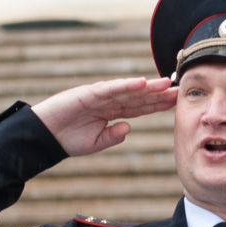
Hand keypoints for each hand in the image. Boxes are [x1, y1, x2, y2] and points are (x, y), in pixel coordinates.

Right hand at [29, 76, 176, 157]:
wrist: (44, 137)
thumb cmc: (67, 139)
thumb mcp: (94, 143)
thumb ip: (112, 137)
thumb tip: (128, 127)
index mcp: (111, 114)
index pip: (140, 108)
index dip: (158, 105)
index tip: (177, 102)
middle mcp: (108, 102)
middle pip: (139, 97)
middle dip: (159, 94)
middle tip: (180, 88)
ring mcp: (99, 96)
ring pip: (128, 90)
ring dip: (148, 87)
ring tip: (166, 83)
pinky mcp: (88, 93)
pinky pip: (110, 89)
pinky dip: (126, 85)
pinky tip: (141, 83)